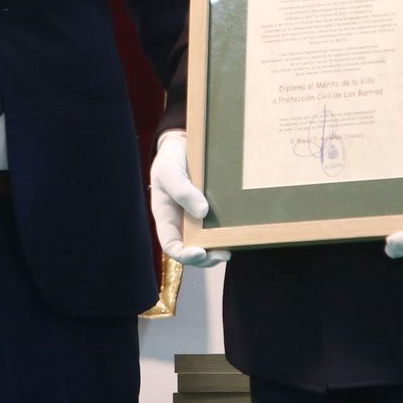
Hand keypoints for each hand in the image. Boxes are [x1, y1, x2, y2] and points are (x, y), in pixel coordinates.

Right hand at [150, 131, 230, 267]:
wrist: (183, 145)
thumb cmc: (170, 159)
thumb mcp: (169, 171)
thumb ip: (181, 190)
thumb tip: (202, 212)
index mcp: (165, 217)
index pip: (171, 245)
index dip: (184, 254)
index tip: (200, 251)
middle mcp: (181, 222)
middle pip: (191, 250)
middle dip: (206, 258)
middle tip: (223, 253)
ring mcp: (196, 218)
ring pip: (206, 243)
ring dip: (217, 249)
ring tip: (231, 247)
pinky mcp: (211, 211)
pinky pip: (217, 228)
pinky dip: (225, 234)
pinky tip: (236, 232)